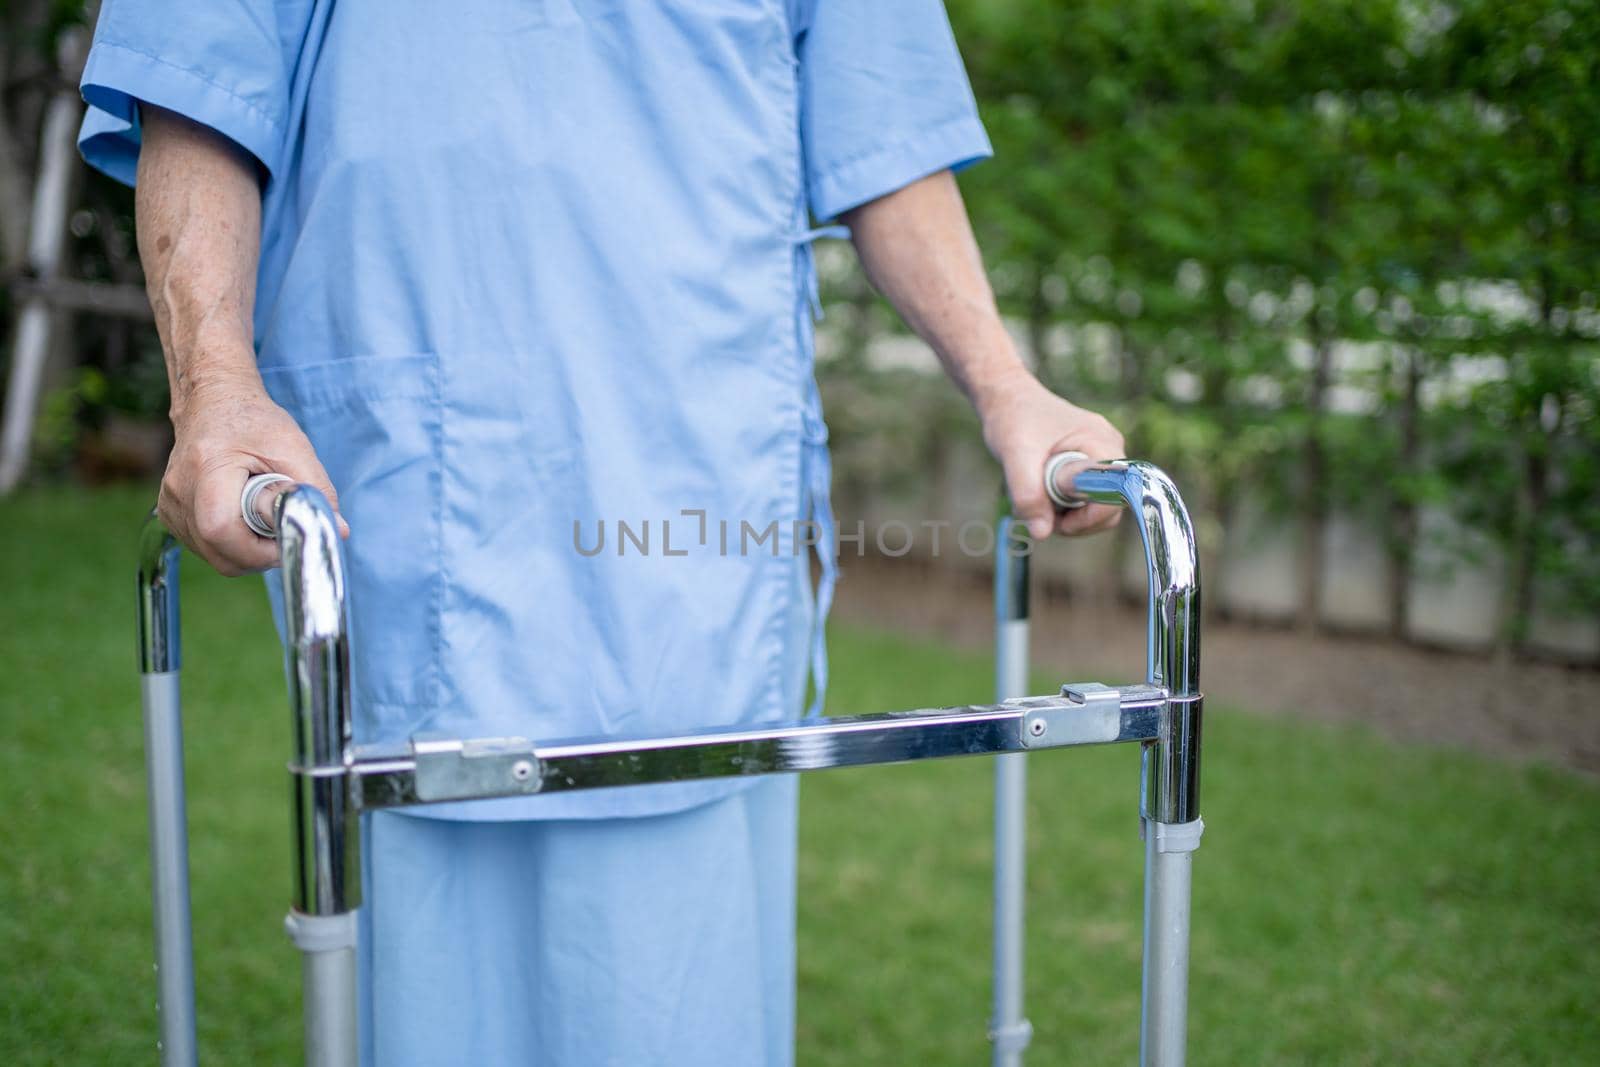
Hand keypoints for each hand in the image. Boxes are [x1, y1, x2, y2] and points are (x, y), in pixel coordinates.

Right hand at [160, 372, 346, 574]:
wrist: (213, 403)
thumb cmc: (253, 421)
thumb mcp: (293, 447)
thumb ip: (316, 489)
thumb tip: (338, 530)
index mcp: (206, 468)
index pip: (221, 529)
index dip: (259, 549)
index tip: (287, 540)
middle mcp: (179, 491)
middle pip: (218, 553)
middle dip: (259, 555)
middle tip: (283, 533)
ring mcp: (170, 505)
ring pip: (214, 556)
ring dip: (247, 552)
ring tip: (264, 519)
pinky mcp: (171, 514)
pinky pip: (205, 548)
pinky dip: (232, 545)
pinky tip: (246, 519)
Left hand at [977, 369, 1125, 539]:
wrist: (1007, 398)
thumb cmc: (1013, 418)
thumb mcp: (1015, 455)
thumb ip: (1027, 494)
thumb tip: (1042, 533)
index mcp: (1102, 442)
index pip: (1115, 497)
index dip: (1088, 518)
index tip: (1056, 521)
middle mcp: (1111, 451)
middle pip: (1110, 508)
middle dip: (1075, 521)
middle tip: (1040, 514)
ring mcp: (1102, 459)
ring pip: (1097, 507)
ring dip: (1067, 515)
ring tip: (1037, 500)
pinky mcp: (1090, 467)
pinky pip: (1087, 499)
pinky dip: (1064, 506)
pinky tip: (1042, 493)